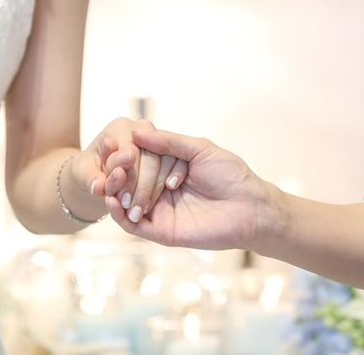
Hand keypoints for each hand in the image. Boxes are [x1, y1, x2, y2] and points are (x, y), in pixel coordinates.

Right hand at [105, 128, 269, 249]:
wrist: (249, 208)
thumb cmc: (230, 175)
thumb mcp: (199, 149)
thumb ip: (168, 142)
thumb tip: (137, 132)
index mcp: (169, 167)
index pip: (140, 160)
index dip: (127, 155)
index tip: (117, 147)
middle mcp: (161, 188)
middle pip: (130, 181)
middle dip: (119, 175)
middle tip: (115, 169)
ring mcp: (159, 210)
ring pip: (127, 202)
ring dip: (115, 192)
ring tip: (113, 182)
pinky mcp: (160, 231)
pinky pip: (133, 225)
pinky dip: (119, 216)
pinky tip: (114, 203)